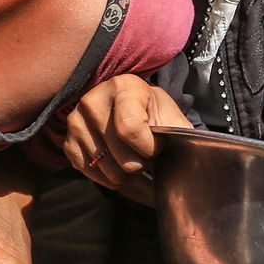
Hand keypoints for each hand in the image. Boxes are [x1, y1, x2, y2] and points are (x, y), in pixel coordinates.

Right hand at [61, 74, 190, 192]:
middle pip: (120, 155)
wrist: (127, 107)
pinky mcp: (67, 139)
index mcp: (123, 87)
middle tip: (144, 155)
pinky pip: (87, 169)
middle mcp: (92, 99)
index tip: (158, 146)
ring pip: (105, 167)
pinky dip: (104, 176)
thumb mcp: (170, 115)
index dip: (150, 148)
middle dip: (140, 164)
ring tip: (130, 158)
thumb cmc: (151, 112)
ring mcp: (75, 120)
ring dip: (123, 173)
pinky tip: (114, 164)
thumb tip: (196, 155)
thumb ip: (181, 132)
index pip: (130, 130)